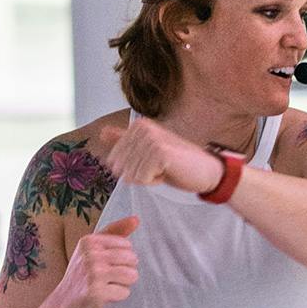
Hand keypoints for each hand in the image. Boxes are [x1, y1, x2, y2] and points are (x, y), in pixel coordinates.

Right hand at [56, 216, 139, 307]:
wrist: (63, 304)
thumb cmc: (82, 275)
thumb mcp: (93, 249)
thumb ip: (114, 233)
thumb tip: (136, 219)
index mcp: (89, 241)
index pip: (127, 245)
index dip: (122, 258)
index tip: (105, 265)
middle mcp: (90, 254)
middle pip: (132, 259)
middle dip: (125, 271)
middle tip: (107, 278)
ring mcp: (93, 273)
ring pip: (131, 275)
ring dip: (123, 284)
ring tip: (107, 286)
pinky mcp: (97, 292)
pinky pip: (124, 292)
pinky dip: (117, 297)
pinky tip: (103, 297)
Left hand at [104, 118, 222, 195]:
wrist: (205, 170)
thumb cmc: (177, 162)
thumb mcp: (147, 149)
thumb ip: (124, 140)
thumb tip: (101, 133)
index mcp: (137, 126)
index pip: (114, 160)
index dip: (132, 169)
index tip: (152, 163)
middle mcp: (142, 128)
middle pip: (122, 168)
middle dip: (139, 175)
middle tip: (159, 167)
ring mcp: (150, 139)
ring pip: (131, 175)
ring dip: (148, 179)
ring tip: (165, 169)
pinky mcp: (159, 153)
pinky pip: (142, 179)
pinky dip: (155, 182)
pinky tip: (169, 171)